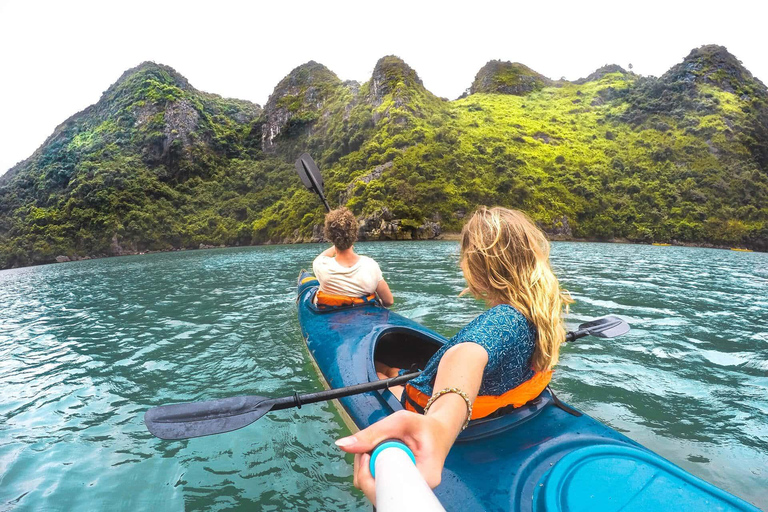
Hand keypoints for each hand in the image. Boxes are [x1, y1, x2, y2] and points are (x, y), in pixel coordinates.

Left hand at [336, 410, 454, 504]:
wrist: (439, 432)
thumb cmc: (424, 426)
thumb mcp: (401, 421)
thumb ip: (373, 432)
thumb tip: (343, 444)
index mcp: (424, 478)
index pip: (388, 491)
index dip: (369, 476)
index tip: (367, 454)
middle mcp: (417, 490)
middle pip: (377, 492)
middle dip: (364, 469)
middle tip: (367, 447)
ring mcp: (408, 491)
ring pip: (375, 489)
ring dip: (366, 468)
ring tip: (373, 447)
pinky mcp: (400, 487)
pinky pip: (379, 484)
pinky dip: (371, 470)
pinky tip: (375, 455)